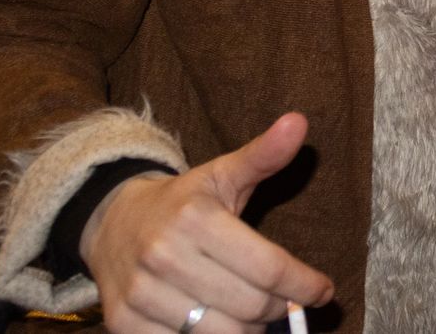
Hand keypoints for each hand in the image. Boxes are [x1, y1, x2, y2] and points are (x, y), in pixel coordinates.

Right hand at [81, 112, 333, 332]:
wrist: (112, 223)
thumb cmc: (183, 202)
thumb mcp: (223, 174)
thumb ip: (263, 155)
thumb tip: (299, 122)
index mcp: (196, 218)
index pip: (269, 267)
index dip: (304, 284)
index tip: (324, 291)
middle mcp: (165, 256)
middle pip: (251, 305)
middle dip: (280, 308)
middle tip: (285, 302)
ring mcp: (141, 294)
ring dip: (249, 330)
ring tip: (253, 314)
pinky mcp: (124, 324)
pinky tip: (217, 323)